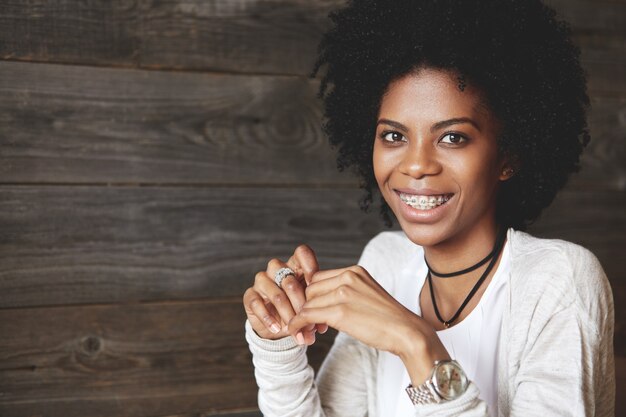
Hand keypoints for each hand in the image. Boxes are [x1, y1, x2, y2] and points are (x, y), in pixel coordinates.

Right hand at [243, 244, 327, 343]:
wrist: (278, 325)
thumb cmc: (298, 309)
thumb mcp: (310, 307)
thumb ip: (316, 310)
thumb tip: (321, 326)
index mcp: (295, 265)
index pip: (301, 253)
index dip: (310, 266)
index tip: (316, 287)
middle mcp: (277, 269)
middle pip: (290, 280)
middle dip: (301, 304)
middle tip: (308, 320)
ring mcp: (262, 281)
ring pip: (276, 294)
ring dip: (287, 313)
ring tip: (294, 328)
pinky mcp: (250, 295)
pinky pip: (257, 304)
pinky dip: (269, 319)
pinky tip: (277, 329)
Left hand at [288, 265, 449, 383]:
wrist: (407, 333)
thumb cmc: (388, 319)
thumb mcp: (366, 295)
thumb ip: (347, 292)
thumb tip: (323, 303)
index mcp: (354, 271)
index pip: (319, 278)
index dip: (313, 295)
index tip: (315, 311)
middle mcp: (348, 277)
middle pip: (310, 289)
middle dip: (307, 306)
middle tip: (312, 325)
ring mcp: (343, 293)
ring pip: (307, 303)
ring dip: (303, 319)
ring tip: (309, 333)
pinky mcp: (339, 312)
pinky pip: (307, 315)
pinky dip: (298, 325)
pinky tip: (299, 333)